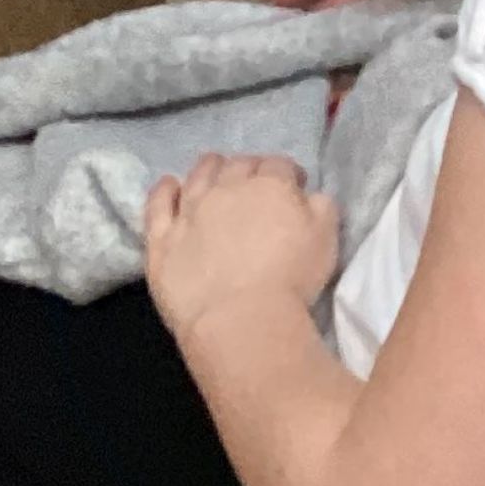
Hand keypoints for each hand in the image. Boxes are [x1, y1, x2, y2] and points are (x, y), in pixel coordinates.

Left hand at [143, 151, 340, 347]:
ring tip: (213, 169)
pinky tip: (169, 185)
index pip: (279, 165)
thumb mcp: (326, 238)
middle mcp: (226, 189)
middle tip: (254, 182)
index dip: (289, 174)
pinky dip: (164, 191)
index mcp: (270, 185)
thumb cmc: (291, 281)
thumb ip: (320, 207)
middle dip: (250, 168)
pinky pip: (159, 204)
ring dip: (208, 168)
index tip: (294, 186)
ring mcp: (189, 212)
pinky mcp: (162, 239)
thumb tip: (308, 196)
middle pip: (238, 166)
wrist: (240, 319)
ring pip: (198, 177)